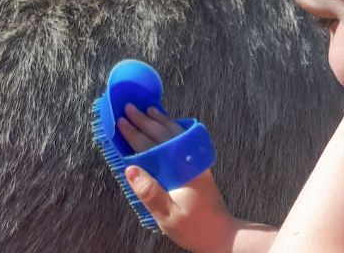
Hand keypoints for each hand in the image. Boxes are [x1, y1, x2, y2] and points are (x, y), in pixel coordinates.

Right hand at [118, 105, 239, 251]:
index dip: (135, 134)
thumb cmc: (194, 228)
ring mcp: (195, 164)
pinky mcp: (198, 168)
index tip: (121, 121)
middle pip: (164, 136)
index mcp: (181, 172)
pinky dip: (172, 131)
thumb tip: (131, 169)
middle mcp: (190, 163)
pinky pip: (182, 142)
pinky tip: (167, 126)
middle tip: (129, 108)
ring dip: (160, 122)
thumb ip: (150, 192)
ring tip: (148, 110)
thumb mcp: (167, 215)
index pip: (153, 147)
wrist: (222, 235)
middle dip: (145, 121)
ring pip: (176, 136)